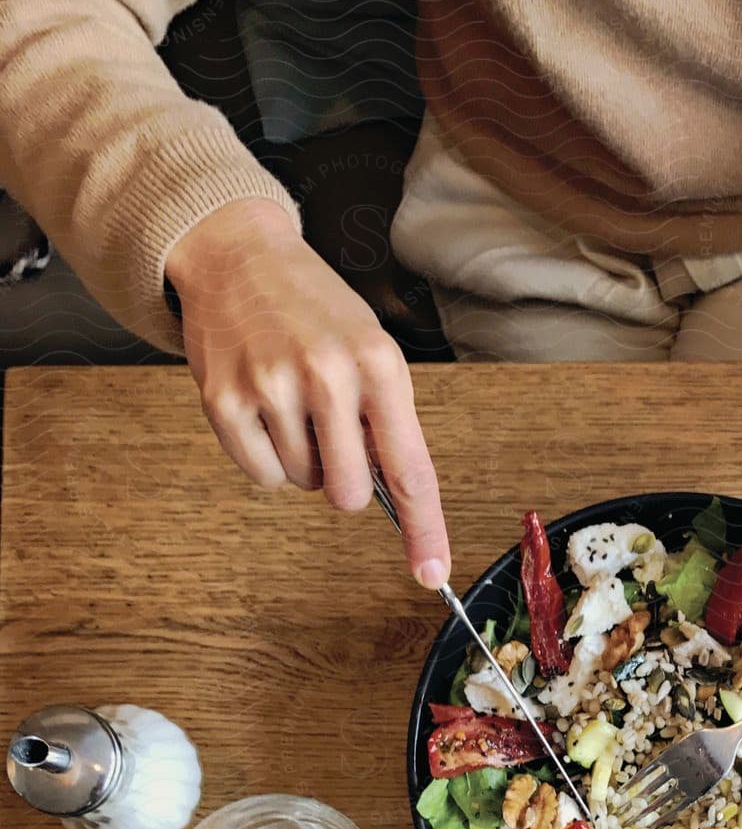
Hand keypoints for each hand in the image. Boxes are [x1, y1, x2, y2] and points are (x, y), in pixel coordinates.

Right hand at [165, 199, 451, 587]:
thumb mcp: (372, 350)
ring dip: (303, 459)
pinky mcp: (223, 401)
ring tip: (293, 400)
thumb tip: (399, 504)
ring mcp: (271, 388)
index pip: (409, 469)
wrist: (238, 255)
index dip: (423, 529)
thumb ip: (389, 423)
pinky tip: (263, 408)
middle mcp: (327, 375)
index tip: (432, 573)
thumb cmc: (315, 311)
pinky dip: (266, 457)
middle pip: (348, 495)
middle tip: (330, 430)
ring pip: (304, 484)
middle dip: (344, 480)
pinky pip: (260, 475)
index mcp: (378, 365)